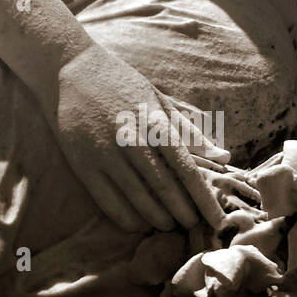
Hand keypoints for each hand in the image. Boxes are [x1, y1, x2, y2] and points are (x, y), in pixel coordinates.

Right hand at [52, 43, 231, 232]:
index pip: (187, 170)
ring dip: (158, 218)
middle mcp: (132, 140)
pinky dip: (127, 218)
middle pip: (165, 188)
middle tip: (193, 227)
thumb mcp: (158, 101)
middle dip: (184, 213)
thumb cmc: (121, 84)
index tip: (218, 221)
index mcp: (155, 123)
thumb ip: (190, 132)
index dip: (204, 199)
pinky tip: (139, 224)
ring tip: (170, 227)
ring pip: (139, 198)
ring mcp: (106, 154)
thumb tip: (225, 158)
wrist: (71, 70)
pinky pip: (108, 201)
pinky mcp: (83, 164)